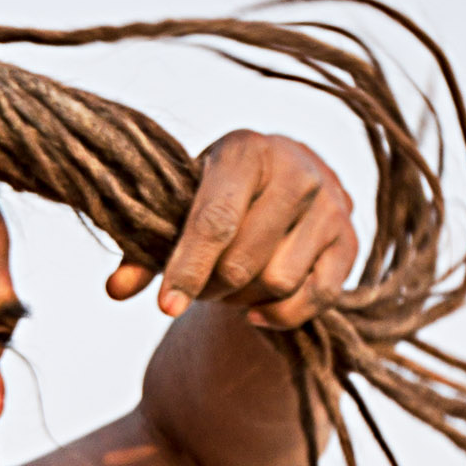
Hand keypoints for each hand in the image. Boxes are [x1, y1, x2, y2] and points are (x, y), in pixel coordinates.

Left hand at [105, 130, 358, 329]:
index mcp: (245, 150)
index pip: (214, 220)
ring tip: (230, 288)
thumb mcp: (181, 208)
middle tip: (201, 288)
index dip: (187, 269)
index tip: (166, 306)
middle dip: (212, 288)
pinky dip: (280, 315)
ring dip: (245, 299)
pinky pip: (314, 298)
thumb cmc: (220, 195)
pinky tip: (256, 312)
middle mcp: (296, 169)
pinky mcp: (349, 240)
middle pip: (243, 260)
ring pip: (277, 281)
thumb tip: (115, 290)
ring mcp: (330, 204)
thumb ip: (146, 250)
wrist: (285, 181)